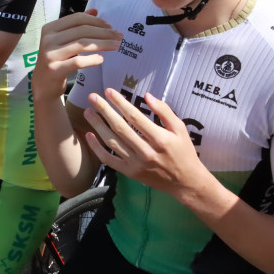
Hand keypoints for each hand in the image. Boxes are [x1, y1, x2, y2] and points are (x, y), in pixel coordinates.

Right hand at [31, 10, 121, 104]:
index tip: (110, 26)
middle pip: (82, 30)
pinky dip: (91, 60)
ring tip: (116, 46)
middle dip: (104, 32)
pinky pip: (77, 62)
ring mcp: (50, 54)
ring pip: (82, 44)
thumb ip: (76, 25)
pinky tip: (101, 59)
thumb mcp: (63, 40)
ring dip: (103, 44)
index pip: (77, 18)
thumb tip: (95, 11)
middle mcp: (48, 39)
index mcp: (50, 28)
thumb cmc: (56, 60)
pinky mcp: (55, 69)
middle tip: (119, 36)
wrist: (43, 85)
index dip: (96, 21)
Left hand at [82, 89, 209, 201]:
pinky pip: (108, 160)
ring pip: (111, 142)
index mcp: (160, 139)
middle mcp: (146, 151)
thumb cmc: (184, 152)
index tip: (109, 91)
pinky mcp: (129, 172)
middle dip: (104, 110)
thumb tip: (147, 96)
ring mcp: (136, 164)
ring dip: (97, 126)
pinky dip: (97, 148)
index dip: (120, 103)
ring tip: (87, 112)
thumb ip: (164, 111)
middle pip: (120, 127)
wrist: (186, 182)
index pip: (135, 117)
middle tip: (92, 97)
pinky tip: (89, 135)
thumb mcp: (180, 129)